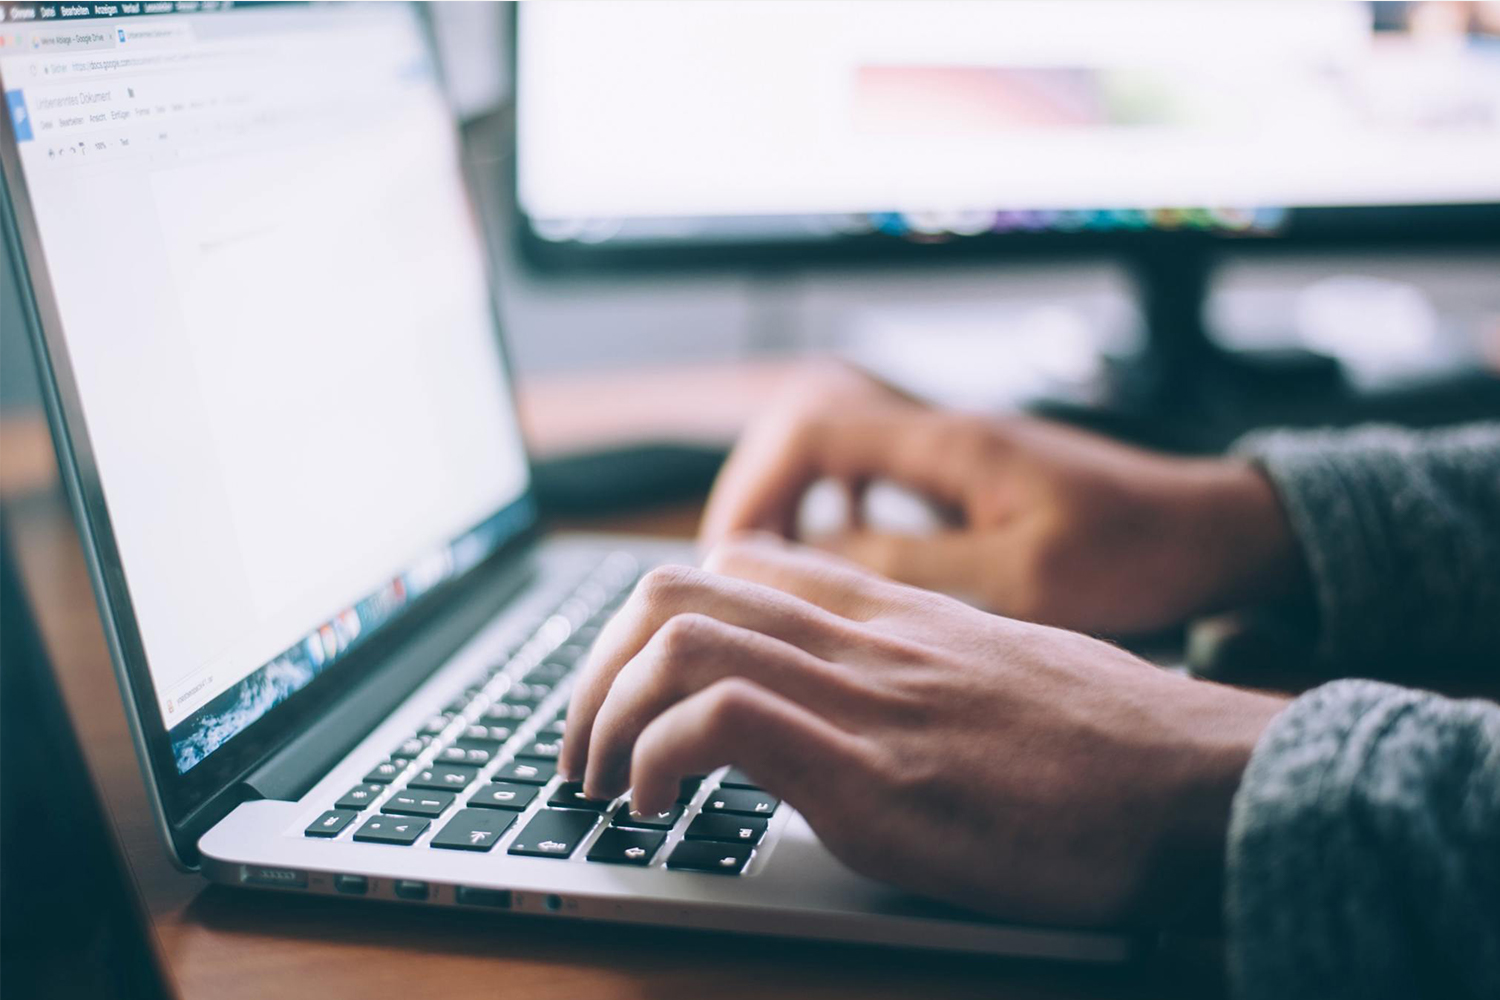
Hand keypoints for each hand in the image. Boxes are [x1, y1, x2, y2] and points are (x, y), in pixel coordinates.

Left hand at [561, 534, 1288, 926]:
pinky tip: (656, 808)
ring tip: (600, 782)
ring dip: (603, 713)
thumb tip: (862, 700)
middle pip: (676, 589)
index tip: (633, 688)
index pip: (736, 564)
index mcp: (892, 613)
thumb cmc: (1114, 743)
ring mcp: (866, 698)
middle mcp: (864, 638)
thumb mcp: (1001, 673)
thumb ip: (918, 665)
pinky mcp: (875, 775)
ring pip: (677, 638)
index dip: (654, 620)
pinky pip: (720, 721)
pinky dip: (656, 758)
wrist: (1204, 781)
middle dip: (595, 668)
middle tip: (584, 744)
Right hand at [700, 363, 1305, 634]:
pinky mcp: (968, 477)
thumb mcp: (1023, 579)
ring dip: (793, 500)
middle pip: (807, 427)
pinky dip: (837, 509)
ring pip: (836, 450)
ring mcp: (954, 451)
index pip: (812, 428)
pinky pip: (873, 475)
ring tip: (771, 568)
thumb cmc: (1137, 553)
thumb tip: (812, 561)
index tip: (733, 556)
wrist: (1214, 531)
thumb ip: (913, 566)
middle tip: (735, 568)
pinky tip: (842, 558)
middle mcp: (942, 433)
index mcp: (949, 444)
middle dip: (758, 493)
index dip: (755, 486)